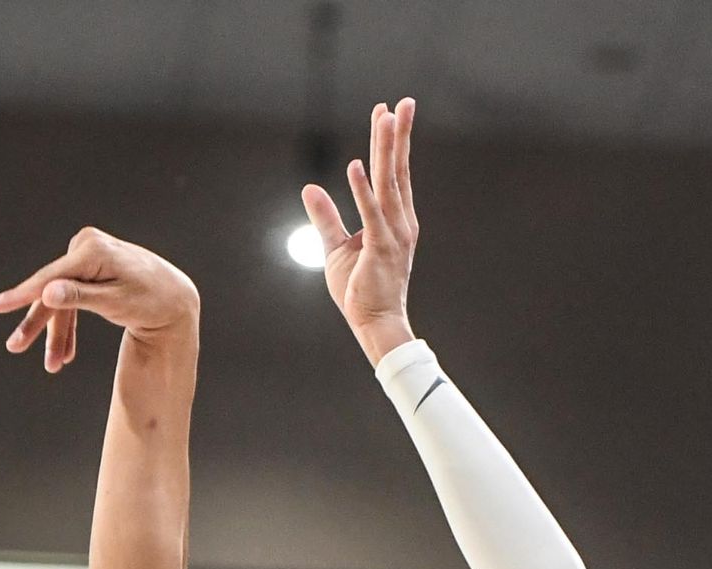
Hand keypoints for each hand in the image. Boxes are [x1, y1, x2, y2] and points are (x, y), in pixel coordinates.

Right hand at [0, 228, 198, 373]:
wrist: (175, 298)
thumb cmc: (150, 301)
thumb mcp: (116, 303)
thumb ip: (80, 297)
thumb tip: (47, 293)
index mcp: (92, 250)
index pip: (49, 277)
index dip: (21, 295)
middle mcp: (86, 246)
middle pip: (52, 290)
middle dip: (39, 324)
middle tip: (15, 347)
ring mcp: (87, 255)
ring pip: (60, 298)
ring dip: (56, 332)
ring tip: (54, 364)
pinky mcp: (90, 268)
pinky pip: (71, 297)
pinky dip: (69, 324)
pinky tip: (68, 352)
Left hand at [302, 98, 419, 364]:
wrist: (375, 323)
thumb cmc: (359, 290)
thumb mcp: (335, 247)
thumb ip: (325, 216)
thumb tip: (309, 187)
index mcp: (394, 219)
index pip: (393, 173)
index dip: (390, 142)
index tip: (386, 112)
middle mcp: (400, 221)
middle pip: (397, 170)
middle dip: (398, 134)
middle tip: (402, 101)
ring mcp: (394, 234)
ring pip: (389, 183)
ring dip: (385, 149)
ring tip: (384, 118)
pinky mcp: (380, 249)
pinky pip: (371, 214)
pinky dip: (362, 190)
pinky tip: (355, 165)